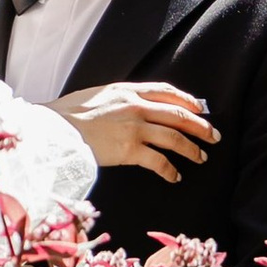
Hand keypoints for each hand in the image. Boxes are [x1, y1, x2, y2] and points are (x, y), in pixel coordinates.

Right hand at [56, 79, 219, 183]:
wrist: (53, 130)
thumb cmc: (67, 115)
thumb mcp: (96, 95)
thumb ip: (118, 99)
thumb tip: (131, 106)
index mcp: (126, 90)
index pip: (165, 91)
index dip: (187, 100)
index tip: (200, 108)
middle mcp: (135, 106)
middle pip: (178, 114)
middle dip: (200, 126)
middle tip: (213, 135)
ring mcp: (134, 128)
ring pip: (174, 138)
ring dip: (191, 148)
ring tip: (201, 157)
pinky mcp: (129, 150)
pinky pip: (159, 161)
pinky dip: (171, 170)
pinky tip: (175, 176)